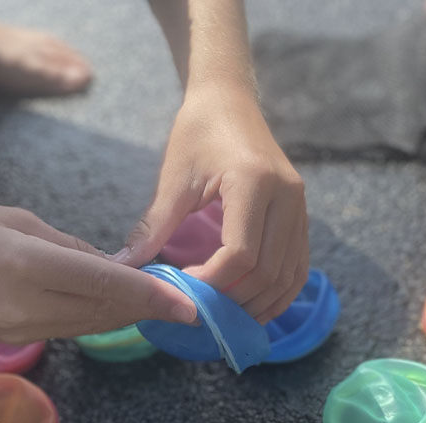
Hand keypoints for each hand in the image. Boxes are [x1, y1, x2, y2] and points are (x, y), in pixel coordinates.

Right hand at [0, 203, 197, 341]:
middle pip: (105, 312)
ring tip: (158, 305)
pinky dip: (94, 319)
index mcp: (28, 265)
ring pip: (90, 326)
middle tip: (183, 302)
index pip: (107, 285)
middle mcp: (28, 306)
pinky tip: (112, 308)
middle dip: (148, 309)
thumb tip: (107, 267)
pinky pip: (67, 330)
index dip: (152, 297)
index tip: (188, 305)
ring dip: (124, 317)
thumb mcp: (14, 219)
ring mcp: (19, 330)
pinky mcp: (13, 341)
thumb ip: (67, 246)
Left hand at [116, 86, 309, 323]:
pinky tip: (253, 305)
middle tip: (203, 311)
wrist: (229, 101)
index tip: (185, 289)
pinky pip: (298, 267)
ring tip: (228, 317)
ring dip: (260, 304)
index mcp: (253, 182)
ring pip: (288, 276)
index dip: (213, 283)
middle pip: (267, 272)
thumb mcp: (172, 179)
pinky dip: (278, 293)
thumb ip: (153, 227)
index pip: (240, 254)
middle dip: (235, 300)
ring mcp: (300, 207)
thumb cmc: (197, 133)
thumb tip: (123, 267)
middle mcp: (286, 196)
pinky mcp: (302, 215)